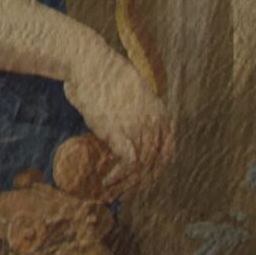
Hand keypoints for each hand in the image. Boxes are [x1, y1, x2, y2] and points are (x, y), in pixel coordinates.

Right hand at [61, 39, 170, 194]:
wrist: (88, 61)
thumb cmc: (103, 74)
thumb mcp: (132, 93)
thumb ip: (139, 113)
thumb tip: (130, 131)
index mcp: (161, 115)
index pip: (167, 153)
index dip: (155, 170)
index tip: (141, 180)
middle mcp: (155, 124)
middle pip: (155, 164)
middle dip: (139, 182)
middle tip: (123, 192)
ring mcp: (140, 128)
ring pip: (142, 167)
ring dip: (126, 183)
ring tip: (112, 191)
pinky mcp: (121, 131)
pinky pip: (129, 163)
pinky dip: (118, 176)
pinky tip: (107, 181)